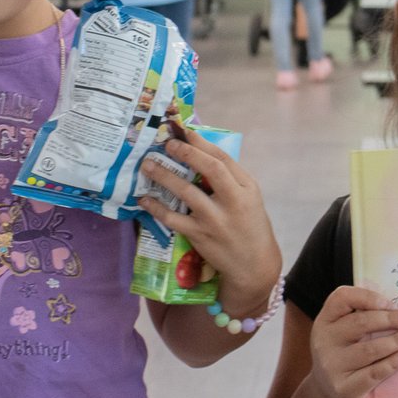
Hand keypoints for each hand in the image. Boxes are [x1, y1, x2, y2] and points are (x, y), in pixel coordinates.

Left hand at [138, 125, 280, 306]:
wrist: (252, 265)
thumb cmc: (250, 226)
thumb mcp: (250, 198)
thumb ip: (230, 178)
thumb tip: (202, 153)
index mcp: (247, 188)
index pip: (224, 160)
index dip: (203, 144)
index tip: (186, 132)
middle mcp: (233, 202)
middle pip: (210, 170)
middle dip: (187, 153)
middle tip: (167, 143)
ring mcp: (214, 220)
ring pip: (186, 192)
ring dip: (164, 176)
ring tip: (147, 165)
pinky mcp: (199, 235)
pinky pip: (172, 218)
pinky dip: (156, 207)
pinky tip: (144, 199)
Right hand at [306, 286, 397, 397]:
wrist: (330, 395)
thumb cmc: (346, 356)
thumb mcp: (344, 333)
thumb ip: (363, 317)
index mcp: (325, 321)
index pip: (342, 298)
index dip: (368, 297)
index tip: (391, 303)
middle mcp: (324, 341)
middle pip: (360, 323)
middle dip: (390, 319)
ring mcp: (332, 366)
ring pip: (370, 349)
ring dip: (397, 340)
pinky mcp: (345, 389)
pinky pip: (375, 372)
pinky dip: (395, 362)